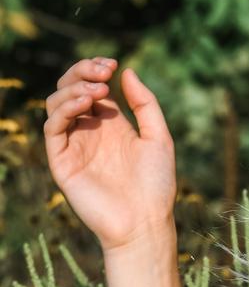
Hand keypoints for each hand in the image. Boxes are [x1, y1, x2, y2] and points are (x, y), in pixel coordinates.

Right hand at [43, 57, 177, 252]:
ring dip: (74, 89)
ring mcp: (74, 145)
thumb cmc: (156, 185)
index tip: (113, 64)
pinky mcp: (62, 161)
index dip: (97, 70)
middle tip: (102, 71)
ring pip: (57, 104)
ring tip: (99, 91)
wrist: (145, 222)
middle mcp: (89, 132)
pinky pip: (53, 128)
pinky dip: (65, 109)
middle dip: (82, 72)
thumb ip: (145, 105)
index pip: (93, 87)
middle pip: (71, 89)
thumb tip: (127, 72)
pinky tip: (85, 104)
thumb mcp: (159, 138)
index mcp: (111, 125)